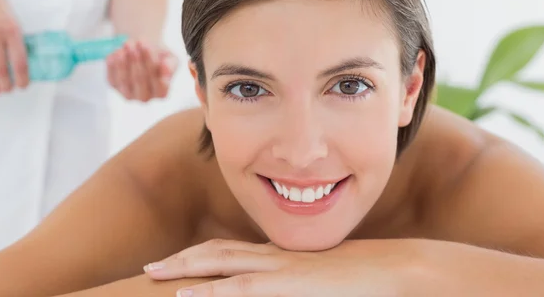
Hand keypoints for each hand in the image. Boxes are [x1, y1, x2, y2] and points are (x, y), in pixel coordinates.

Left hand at [106, 39, 177, 101]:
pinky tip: (119, 50)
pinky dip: (114, 62)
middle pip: (140, 80)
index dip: (151, 63)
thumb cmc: (160, 57)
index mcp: (161, 93)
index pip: (158, 83)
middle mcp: (145, 97)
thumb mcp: (171, 58)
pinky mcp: (114, 85)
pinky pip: (112, 75)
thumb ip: (171, 64)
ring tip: (128, 44)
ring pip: (124, 79)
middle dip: (137, 59)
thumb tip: (165, 67)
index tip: (147, 46)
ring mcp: (128, 93)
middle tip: (135, 42)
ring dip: (125, 59)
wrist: (144, 51)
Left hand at [143, 238, 419, 296]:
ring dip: (184, 268)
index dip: (201, 255)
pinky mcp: (288, 285)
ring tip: (154, 275)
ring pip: (220, 263)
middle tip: (151, 268)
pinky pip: (240, 288)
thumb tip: (294, 286)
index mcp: (281, 256)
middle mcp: (274, 256)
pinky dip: (210, 290)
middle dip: (181, 259)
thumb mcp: (324, 281)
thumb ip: (300, 282)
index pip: (232, 251)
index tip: (178, 263)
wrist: (392, 269)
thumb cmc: (363, 279)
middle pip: (217, 251)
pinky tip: (185, 295)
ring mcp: (279, 268)